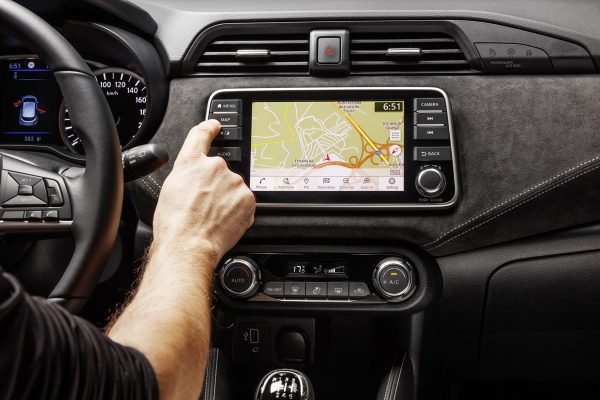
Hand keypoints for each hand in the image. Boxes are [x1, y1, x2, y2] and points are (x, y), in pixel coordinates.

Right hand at [152, 120, 255, 263]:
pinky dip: (236, 212)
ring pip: (233, 188)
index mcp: (191, 162)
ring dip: (226, 200)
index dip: (209, 127)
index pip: (201, 135)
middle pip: (220, 172)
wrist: (189, 244)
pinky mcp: (247, 198)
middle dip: (215, 187)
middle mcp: (214, 166)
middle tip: (203, 207)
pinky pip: (243, 202)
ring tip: (211, 218)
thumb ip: (187, 176)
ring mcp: (233, 181)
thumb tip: (195, 179)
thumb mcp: (171, 189)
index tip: (215, 125)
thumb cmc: (175, 223)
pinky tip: (223, 222)